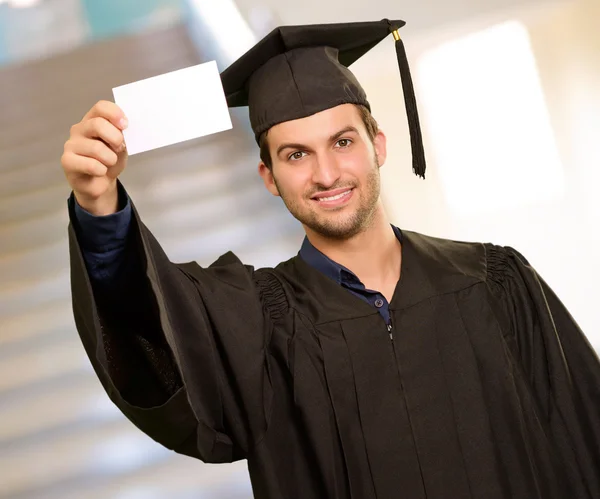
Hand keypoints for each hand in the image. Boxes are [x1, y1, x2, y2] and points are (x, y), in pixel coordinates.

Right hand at [61, 100, 128, 215]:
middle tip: (119, 148)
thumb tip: (122, 127)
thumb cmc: (109, 161)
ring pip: (96, 148)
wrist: (100, 183)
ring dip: (110, 159)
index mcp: (93, 120)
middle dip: (115, 138)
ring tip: (108, 163)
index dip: (115, 114)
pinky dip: (102, 170)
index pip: (101, 107)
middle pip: (98, 124)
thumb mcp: (120, 146)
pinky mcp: (67, 161)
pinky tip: (100, 172)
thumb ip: (120, 135)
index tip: (125, 125)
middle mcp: (79, 129)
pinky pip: (91, 165)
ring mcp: (71, 144)